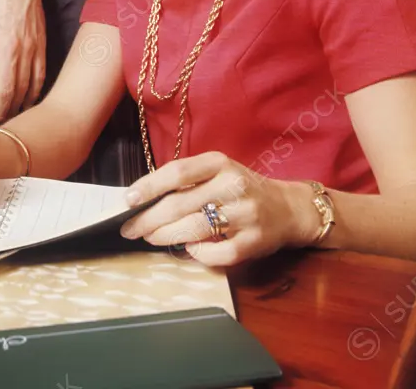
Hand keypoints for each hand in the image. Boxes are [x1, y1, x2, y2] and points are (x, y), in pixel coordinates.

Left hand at [118, 151, 316, 266]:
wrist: (288, 208)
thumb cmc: (241, 189)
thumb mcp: (217, 173)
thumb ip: (187, 182)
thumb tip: (143, 199)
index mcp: (220, 163)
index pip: (177, 172)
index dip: (149, 186)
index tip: (127, 199)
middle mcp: (233, 185)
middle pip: (180, 204)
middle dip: (149, 219)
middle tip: (129, 228)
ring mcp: (246, 214)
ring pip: (194, 229)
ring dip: (166, 236)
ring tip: (150, 238)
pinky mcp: (254, 241)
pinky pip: (217, 253)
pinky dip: (198, 253)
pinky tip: (189, 248)